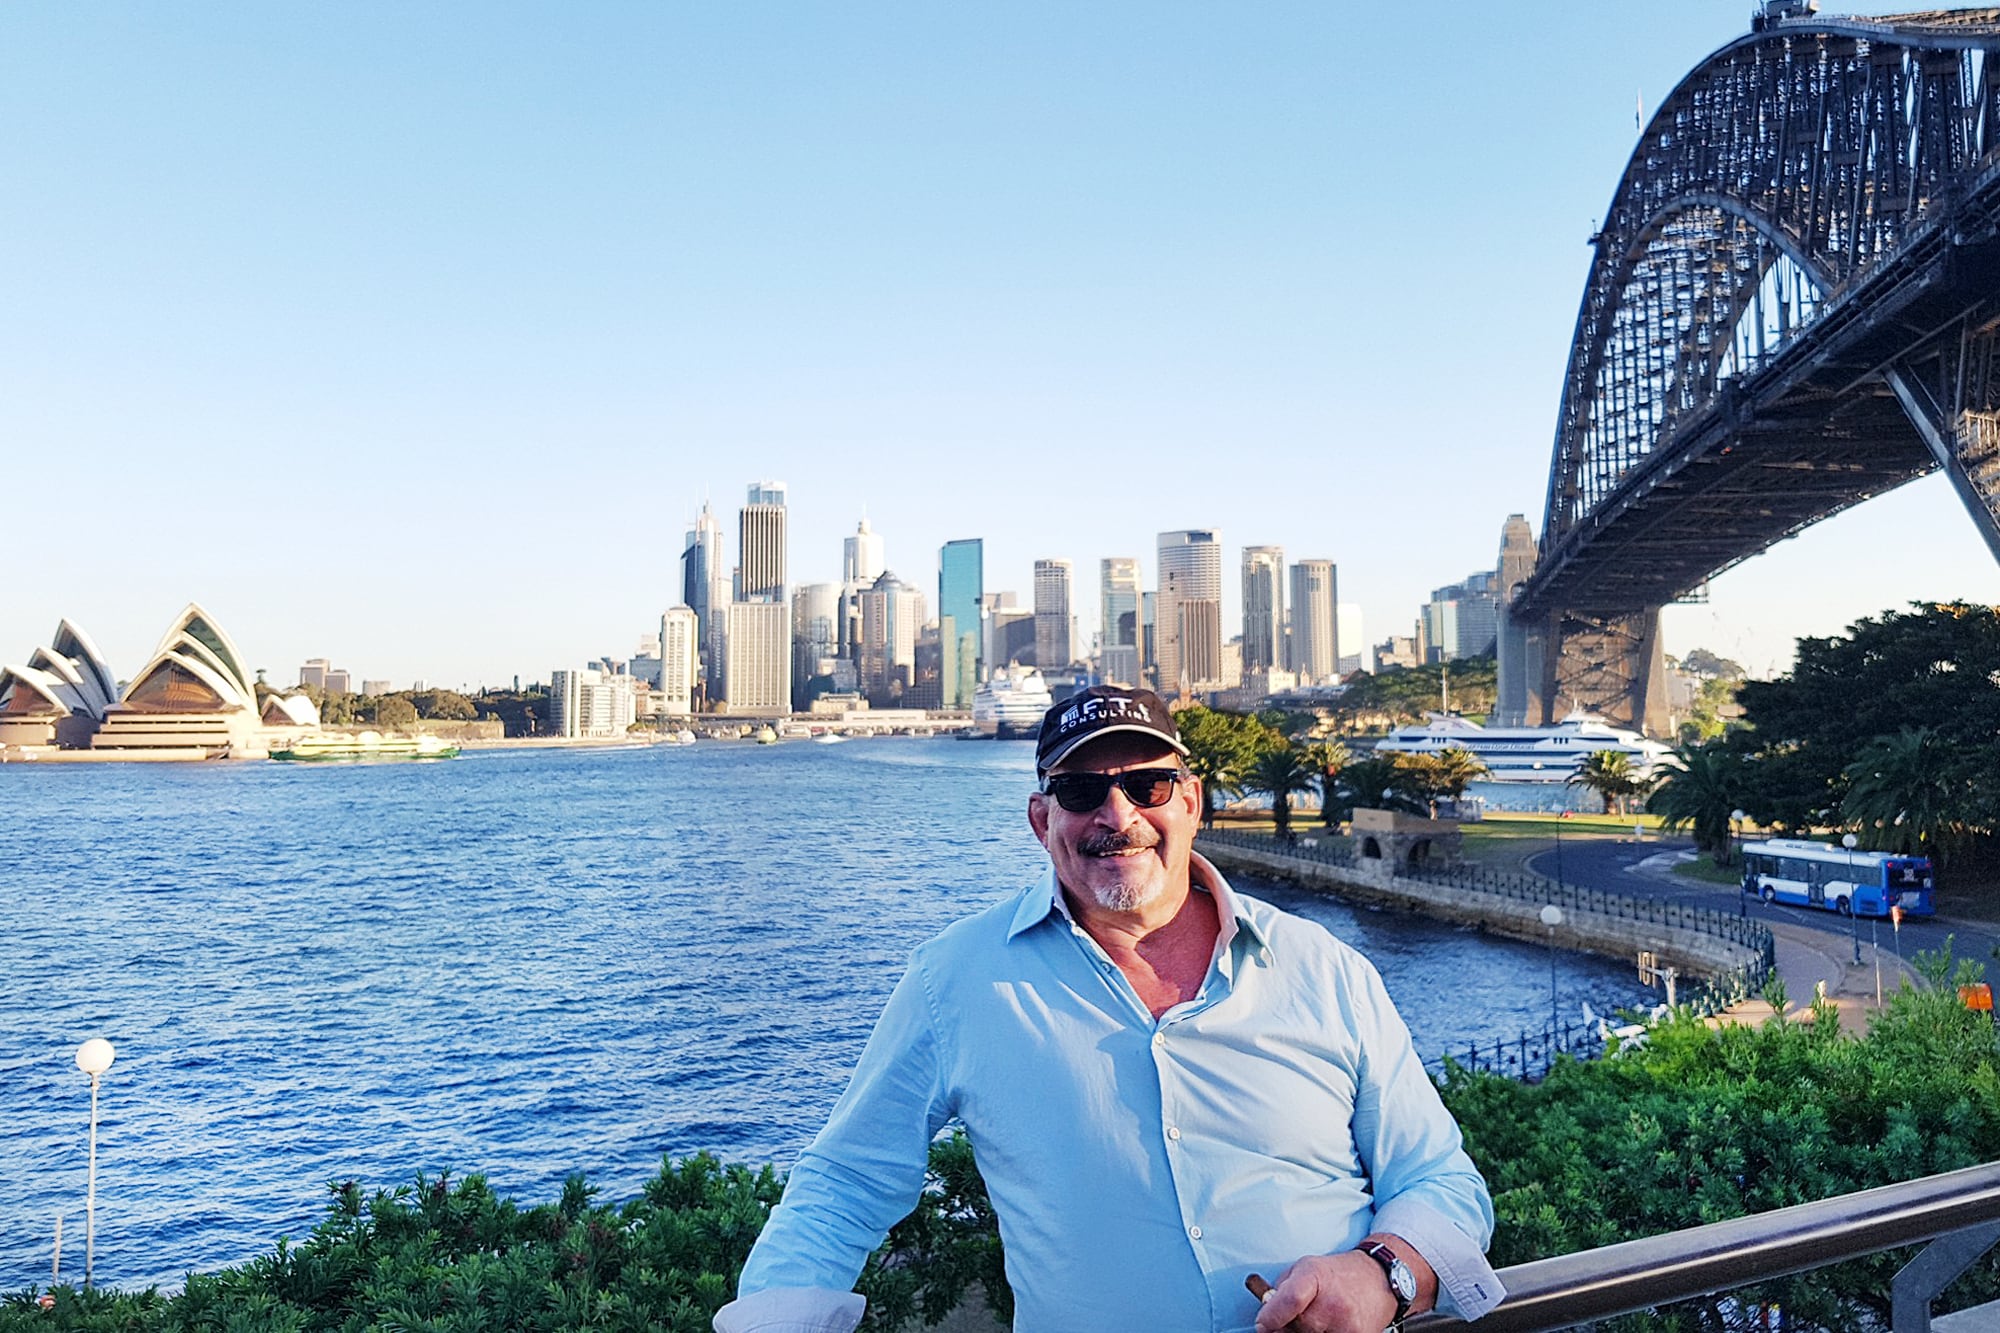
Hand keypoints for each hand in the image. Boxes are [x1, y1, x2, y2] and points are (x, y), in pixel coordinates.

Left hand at [1252, 1251, 1398, 1332]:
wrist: (1378, 1279)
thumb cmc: (1337, 1273)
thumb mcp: (1305, 1267)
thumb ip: (1283, 1289)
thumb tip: (1266, 1314)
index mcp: (1315, 1275)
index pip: (1291, 1300)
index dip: (1272, 1316)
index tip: (1263, 1323)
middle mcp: (1333, 1301)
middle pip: (1296, 1327)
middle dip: (1288, 1326)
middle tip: (1294, 1317)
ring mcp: (1347, 1323)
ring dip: (1306, 1332)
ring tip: (1318, 1318)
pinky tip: (1329, 1325)